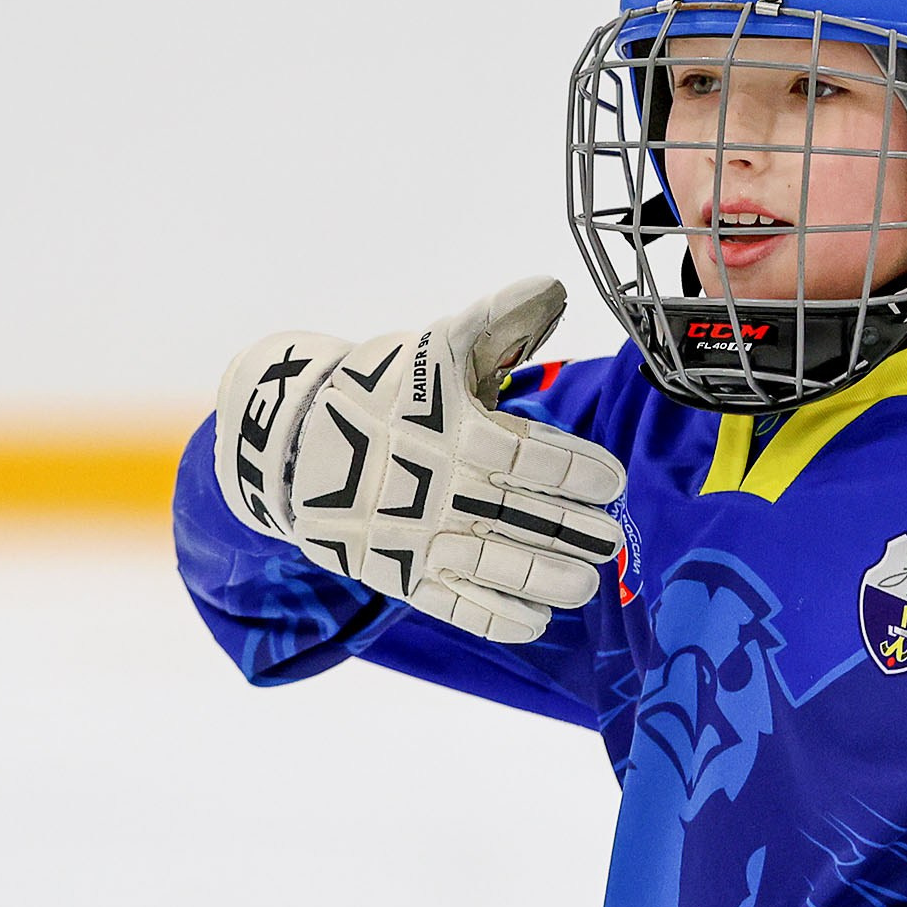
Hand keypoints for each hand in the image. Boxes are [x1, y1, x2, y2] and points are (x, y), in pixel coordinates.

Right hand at [215, 277, 626, 643]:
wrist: (293, 440)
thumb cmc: (383, 389)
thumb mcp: (438, 347)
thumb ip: (500, 321)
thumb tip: (554, 286)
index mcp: (455, 429)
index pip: (531, 456)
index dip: (578, 471)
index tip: (612, 482)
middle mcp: (439, 486)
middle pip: (521, 516)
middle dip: (574, 533)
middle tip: (611, 543)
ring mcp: (417, 534)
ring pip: (494, 567)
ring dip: (546, 579)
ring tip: (584, 586)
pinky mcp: (398, 573)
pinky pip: (454, 605)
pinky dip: (496, 616)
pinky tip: (536, 620)